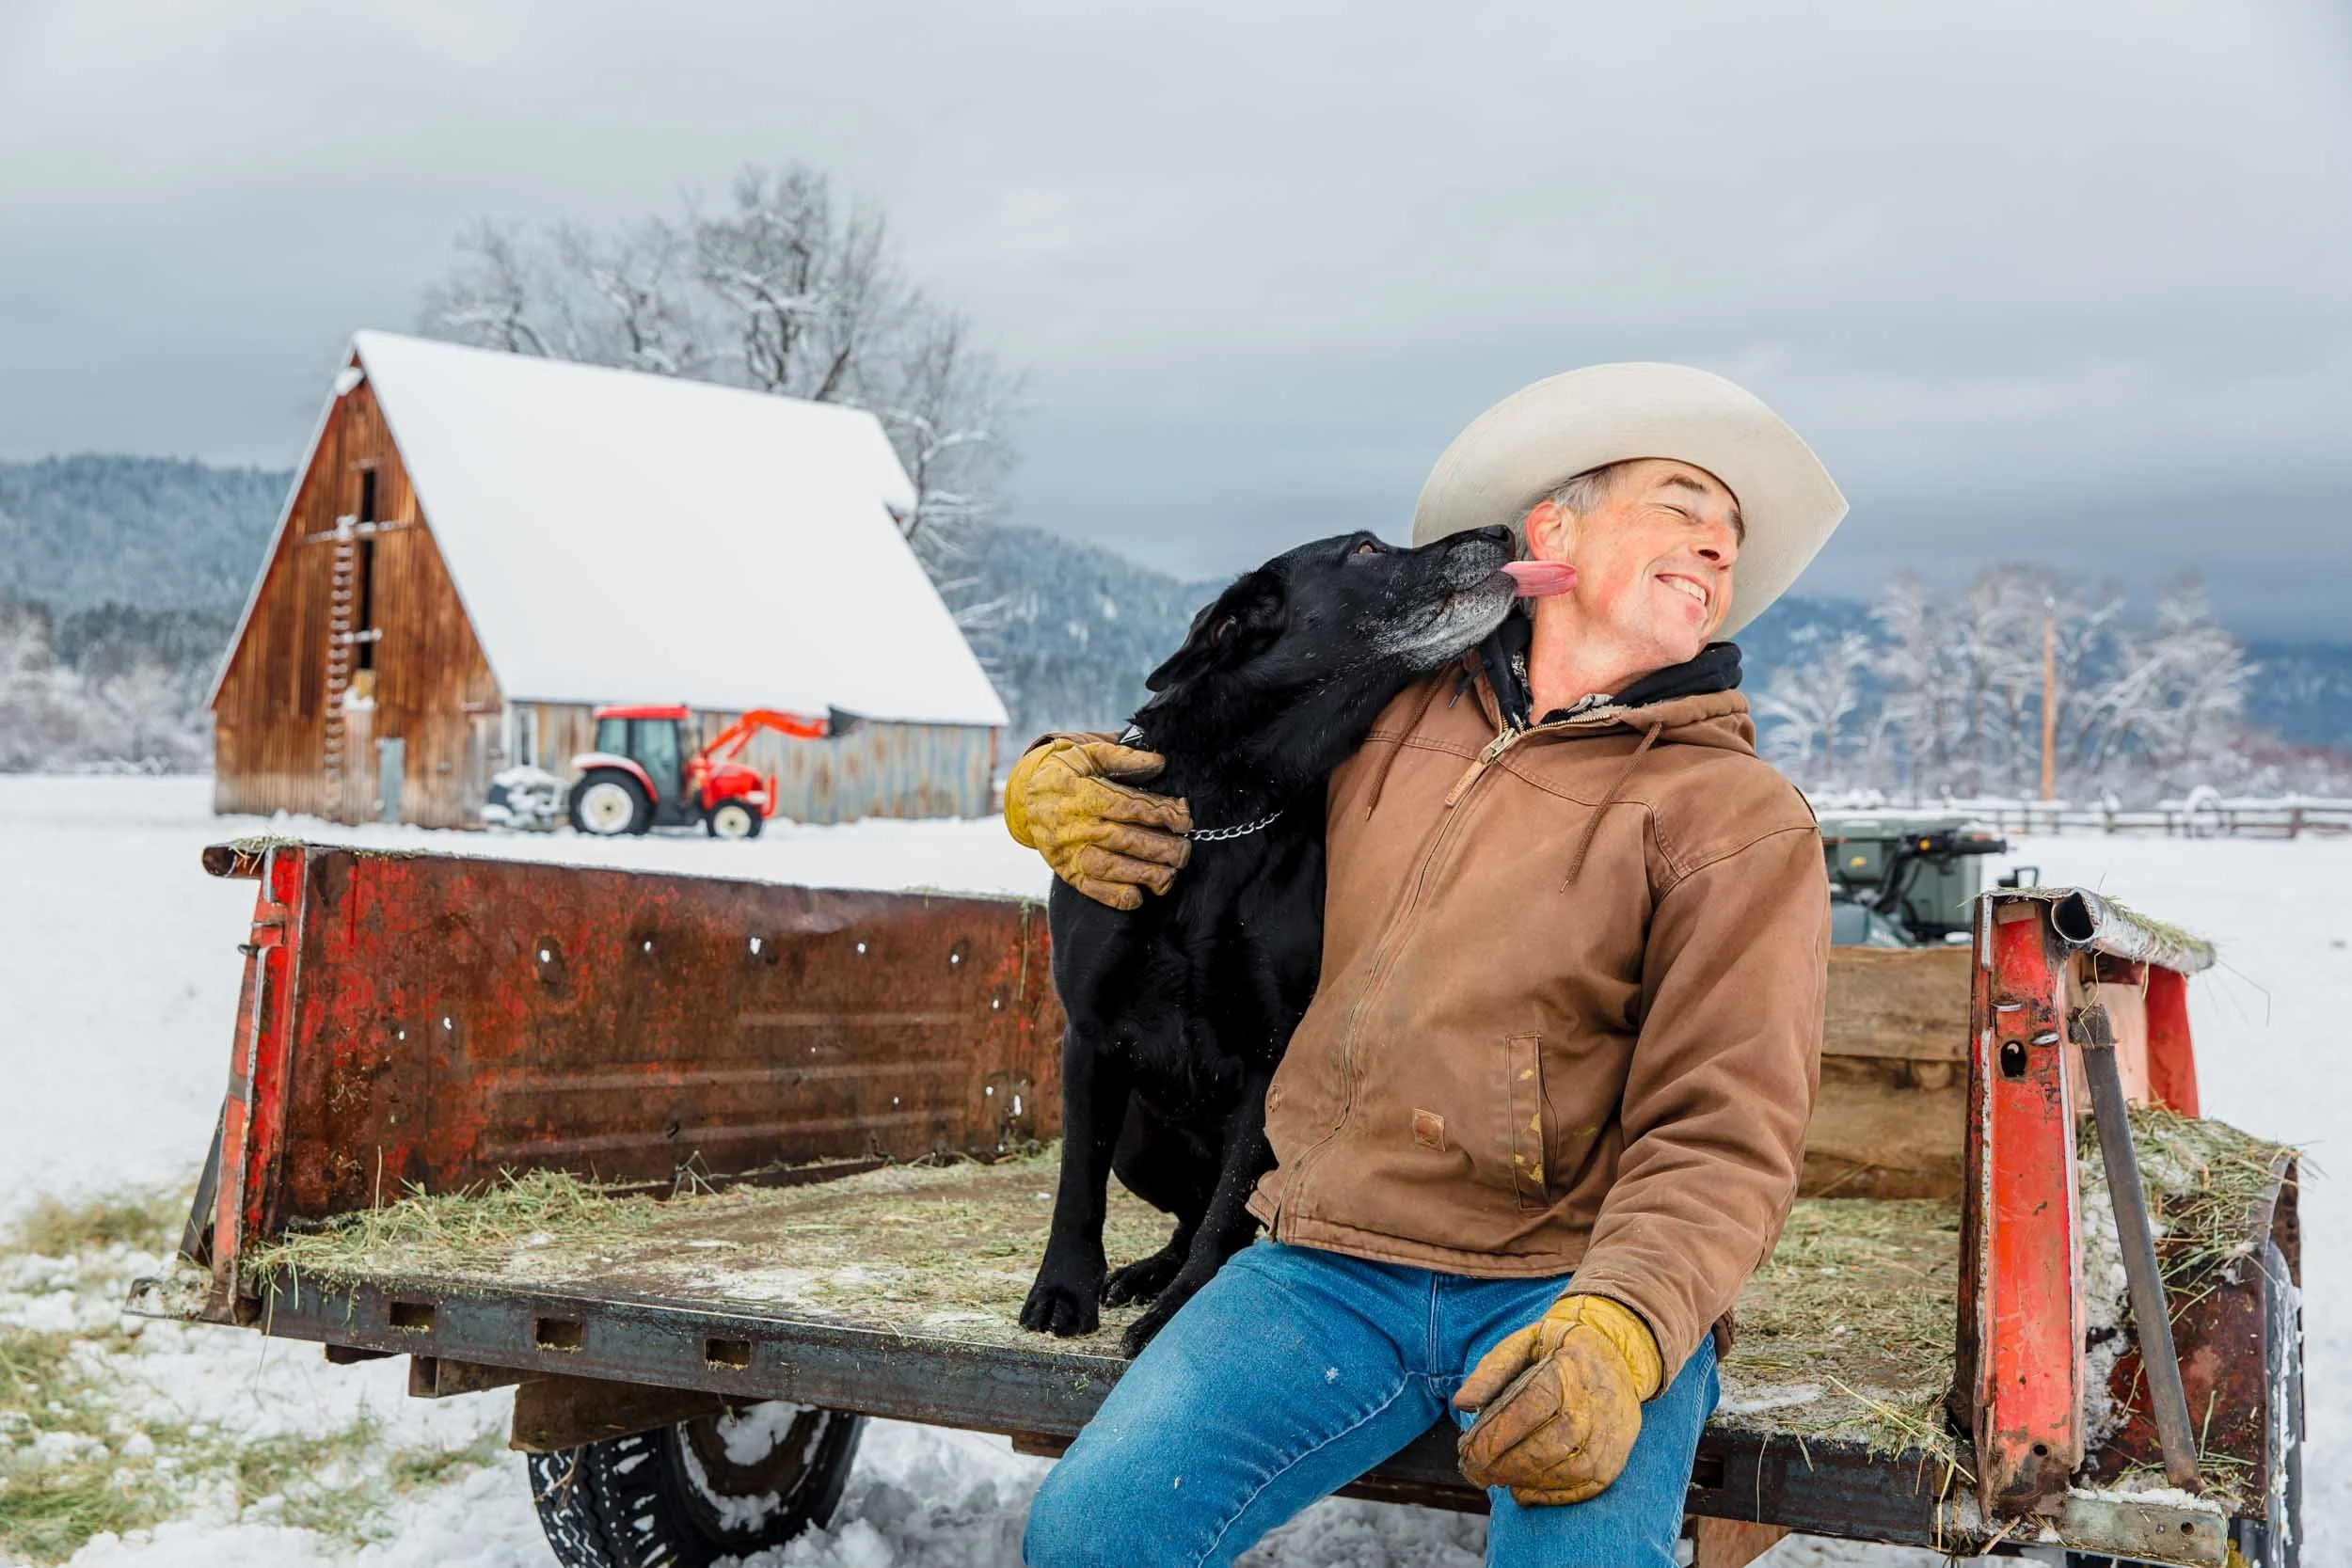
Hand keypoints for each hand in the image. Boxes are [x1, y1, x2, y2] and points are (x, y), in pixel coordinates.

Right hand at [1004, 738, 1191, 910]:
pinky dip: (1113, 896)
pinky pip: (1090, 888)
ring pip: (1108, 867)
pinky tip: (1138, 896)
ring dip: (1142, 874)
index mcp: (1080, 793)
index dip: (1157, 813)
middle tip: (1183, 850)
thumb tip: (1159, 761)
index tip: (1183, 818)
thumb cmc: (1065, 772)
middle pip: (1121, 840)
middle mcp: (1073, 825)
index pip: (1125, 806)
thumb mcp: (1087, 754)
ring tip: (1169, 875)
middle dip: (1157, 847)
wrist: (1026, 797)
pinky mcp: (1067, 871)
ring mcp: (1068, 852)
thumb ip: (1122, 757)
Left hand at [1452, 1293, 1661, 1505]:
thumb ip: (1492, 1372)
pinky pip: (1582, 1488)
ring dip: (1523, 1479)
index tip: (1467, 1449)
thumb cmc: (1558, 1350)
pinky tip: (1521, 1488)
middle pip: (1547, 1446)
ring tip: (1492, 1477)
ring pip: (1564, 1471)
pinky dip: (1548, 1495)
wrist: (1617, 1357)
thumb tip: (1461, 1404)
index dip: (1498, 1434)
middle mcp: (1595, 1406)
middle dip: (1504, 1464)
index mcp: (1570, 1369)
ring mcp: (1608, 1437)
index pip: (1531, 1407)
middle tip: (1473, 1470)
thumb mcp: (1523, 1344)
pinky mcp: (1614, 1462)